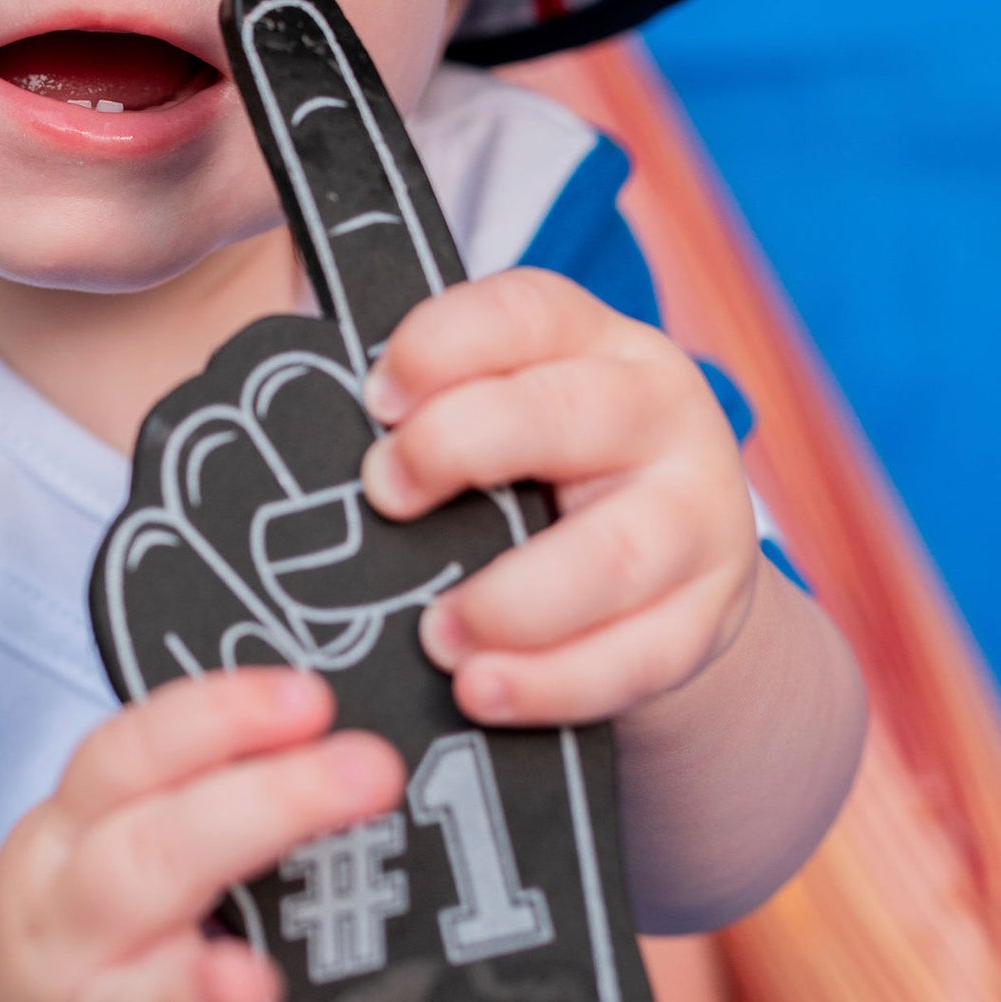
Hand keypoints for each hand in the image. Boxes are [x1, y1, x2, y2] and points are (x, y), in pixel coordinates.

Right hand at [0, 667, 400, 1001]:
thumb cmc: (112, 919)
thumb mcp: (112, 833)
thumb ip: (200, 784)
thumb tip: (341, 719)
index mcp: (67, 838)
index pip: (124, 760)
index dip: (215, 721)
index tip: (310, 695)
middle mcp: (73, 932)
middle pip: (141, 864)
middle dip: (254, 812)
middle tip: (369, 770)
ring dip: (194, 998)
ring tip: (256, 982)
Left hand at [359, 268, 757, 728]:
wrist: (669, 570)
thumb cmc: (541, 478)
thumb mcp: (502, 417)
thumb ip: (431, 411)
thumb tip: (292, 435)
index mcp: (594, 341)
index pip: (527, 309)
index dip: (444, 344)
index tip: (375, 397)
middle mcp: (658, 412)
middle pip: (572, 413)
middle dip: (465, 449)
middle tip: (386, 497)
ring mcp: (698, 515)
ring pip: (616, 553)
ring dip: (512, 600)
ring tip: (436, 636)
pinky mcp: (708, 616)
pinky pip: (640, 657)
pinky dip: (554, 683)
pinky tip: (482, 692)